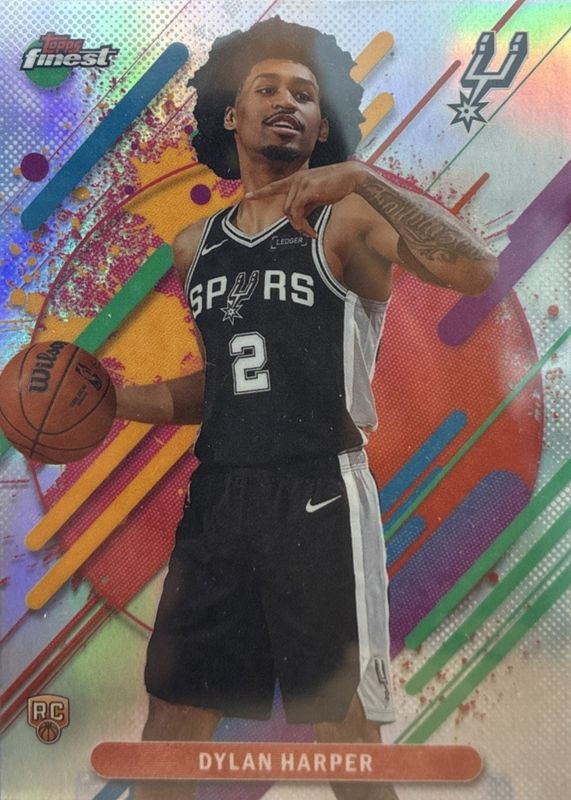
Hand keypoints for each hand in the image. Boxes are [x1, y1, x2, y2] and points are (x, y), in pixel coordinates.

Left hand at [244, 161, 367, 237]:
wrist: (352, 178)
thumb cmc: (338, 186)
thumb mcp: (318, 196)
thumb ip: (306, 204)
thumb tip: (299, 219)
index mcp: (297, 179)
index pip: (275, 186)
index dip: (261, 192)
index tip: (247, 196)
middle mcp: (296, 179)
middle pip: (285, 208)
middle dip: (295, 223)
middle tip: (307, 233)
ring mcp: (300, 183)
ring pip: (290, 212)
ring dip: (299, 227)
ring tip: (311, 233)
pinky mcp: (307, 190)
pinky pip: (297, 213)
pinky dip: (303, 226)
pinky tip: (312, 232)